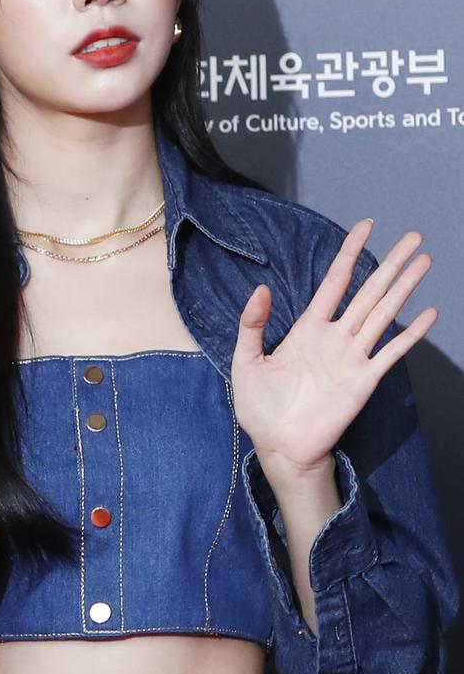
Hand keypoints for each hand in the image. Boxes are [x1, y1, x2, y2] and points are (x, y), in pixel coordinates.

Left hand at [230, 219, 437, 472]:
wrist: (279, 447)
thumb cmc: (260, 407)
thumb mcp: (246, 361)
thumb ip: (252, 325)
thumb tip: (261, 288)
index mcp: (307, 328)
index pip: (334, 282)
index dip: (349, 254)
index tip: (366, 227)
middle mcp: (335, 337)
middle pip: (369, 291)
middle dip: (391, 263)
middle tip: (414, 236)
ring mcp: (352, 357)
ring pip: (384, 313)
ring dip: (404, 288)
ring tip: (424, 261)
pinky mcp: (363, 381)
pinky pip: (390, 352)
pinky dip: (410, 333)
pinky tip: (428, 313)